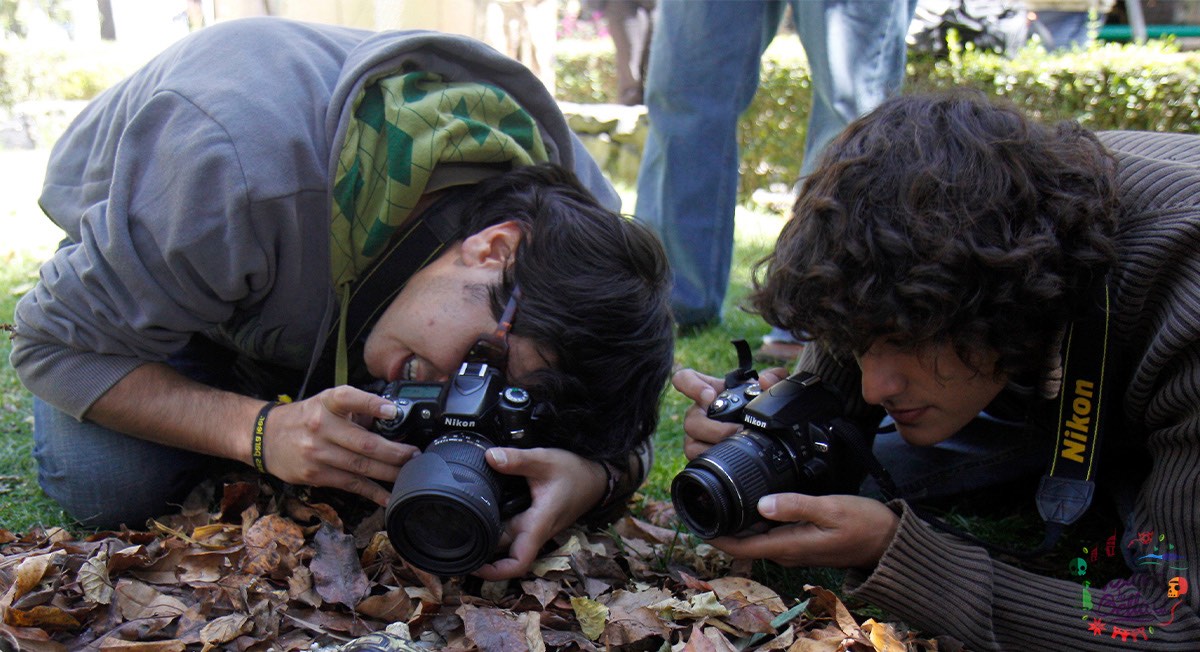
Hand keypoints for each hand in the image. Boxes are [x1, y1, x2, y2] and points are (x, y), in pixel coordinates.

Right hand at [263, 386, 418, 505]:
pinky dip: (372, 492)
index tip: (393, 411)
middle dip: (395, 452)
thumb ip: (355, 409)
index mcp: (327, 403)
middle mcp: (321, 427)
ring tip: (409, 473)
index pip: (349, 399)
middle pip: (364, 443)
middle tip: (416, 455)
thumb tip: (393, 418)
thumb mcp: (326, 403)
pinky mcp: (315, 475)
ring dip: (389, 473)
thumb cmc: (306, 418)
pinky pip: (350, 484)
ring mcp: (317, 453)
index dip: (372, 404)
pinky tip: (389, 496)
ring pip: (360, 467)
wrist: (266, 438)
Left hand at [473, 447, 607, 580]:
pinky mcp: (535, 519)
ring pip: (507, 540)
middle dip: (481, 552)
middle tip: (454, 541)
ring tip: (461, 528)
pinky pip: (513, 529)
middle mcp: (535, 531)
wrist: (596, 478)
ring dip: (487, 539)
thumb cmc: (575, 473)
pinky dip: (496, 526)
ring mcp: (535, 527)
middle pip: (505, 553)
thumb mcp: (546, 460)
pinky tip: (481, 514)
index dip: (495, 572)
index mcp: (538, 524)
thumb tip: (490, 457)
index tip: (473, 567)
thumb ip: (518, 459)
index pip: (518, 562)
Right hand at [672, 366, 789, 459]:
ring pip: (690, 441)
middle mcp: (698, 413)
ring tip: (733, 445)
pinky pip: (694, 457)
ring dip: (712, 445)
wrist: (758, 434)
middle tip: (734, 430)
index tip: (709, 396)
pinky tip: (727, 458)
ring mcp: (696, 434)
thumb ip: (773, 379)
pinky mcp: (699, 452)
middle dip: (711, 428)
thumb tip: (766, 380)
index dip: (690, 385)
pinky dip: (710, 459)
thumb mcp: (765, 392)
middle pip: (690, 418)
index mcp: (709, 392)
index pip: (685, 379)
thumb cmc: (755, 409)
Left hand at [708, 493, 899, 569]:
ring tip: (723, 495)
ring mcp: (794, 548)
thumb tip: (761, 505)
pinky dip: (758, 520)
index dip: (716, 536)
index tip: (697, 520)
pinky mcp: (802, 541)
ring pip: (757, 537)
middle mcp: (787, 552)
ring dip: (740, 521)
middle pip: (744, 543)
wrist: (889, 542)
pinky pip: (772, 533)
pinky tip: (755, 501)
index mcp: (789, 546)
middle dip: (723, 525)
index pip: (741, 548)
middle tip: (705, 498)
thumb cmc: (864, 524)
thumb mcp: (830, 509)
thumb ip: (795, 506)